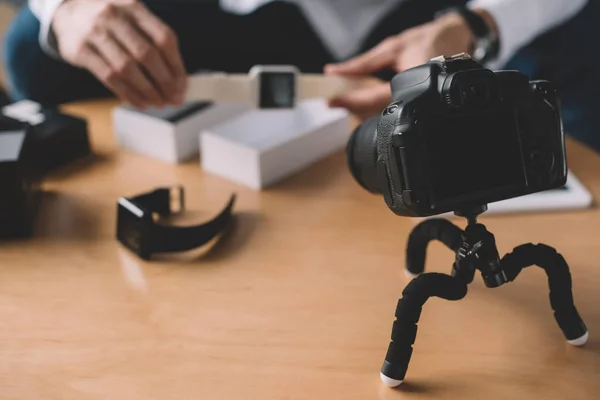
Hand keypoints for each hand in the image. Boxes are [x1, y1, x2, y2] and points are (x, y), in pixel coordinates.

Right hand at [53, 0, 186, 107]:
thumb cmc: (111, 21)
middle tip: (174, 99)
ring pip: (127, 69)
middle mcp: (113, 15)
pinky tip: (140, 102)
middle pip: (146, 55)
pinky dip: (128, 93)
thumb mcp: (132, 17)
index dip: (177, 65)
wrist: (67, 12)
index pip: (164, 38)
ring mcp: (94, 32)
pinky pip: (109, 78)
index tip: (183, 86)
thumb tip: (178, 79)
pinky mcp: (80, 50)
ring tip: (159, 103)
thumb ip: (154, 41)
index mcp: (133, 6)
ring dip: (147, 91)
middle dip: (165, 82)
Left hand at [325, 12, 473, 119]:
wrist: (458, 39)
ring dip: (361, 106)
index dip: (348, 101)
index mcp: (409, 84)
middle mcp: (414, 99)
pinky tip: (363, 97)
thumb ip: (364, 63)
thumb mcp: (392, 48)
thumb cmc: (429, 41)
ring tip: (344, 98)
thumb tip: (337, 71)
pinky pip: (389, 107)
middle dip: (352, 106)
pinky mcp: (414, 104)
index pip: (371, 98)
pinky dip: (373, 103)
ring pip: (381, 112)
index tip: (330, 101)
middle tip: (332, 101)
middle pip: (375, 110)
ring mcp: (415, 104)